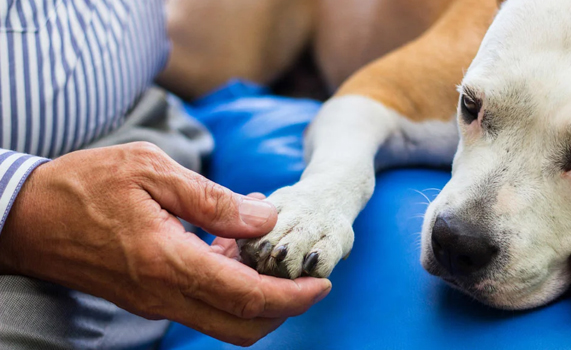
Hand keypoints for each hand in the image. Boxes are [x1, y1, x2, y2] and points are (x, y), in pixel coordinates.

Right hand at [0, 142, 331, 345]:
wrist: (24, 218)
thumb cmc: (83, 185)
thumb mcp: (151, 171)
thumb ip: (212, 199)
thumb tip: (265, 216)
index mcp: (168, 262)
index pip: (246, 297)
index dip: (292, 297)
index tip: (321, 283)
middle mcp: (163, 294)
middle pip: (241, 325)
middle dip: (284, 308)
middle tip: (305, 275)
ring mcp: (154, 301)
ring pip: (222, 321)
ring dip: (257, 297)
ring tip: (265, 248)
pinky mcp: (147, 298)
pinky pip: (200, 305)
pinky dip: (229, 287)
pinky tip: (231, 245)